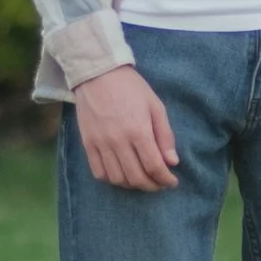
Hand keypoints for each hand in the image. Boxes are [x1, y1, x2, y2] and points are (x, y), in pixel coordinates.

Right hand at [73, 63, 180, 189]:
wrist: (98, 74)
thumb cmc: (131, 88)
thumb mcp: (155, 106)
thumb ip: (165, 135)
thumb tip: (172, 162)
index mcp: (138, 130)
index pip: (154, 166)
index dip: (165, 179)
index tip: (172, 182)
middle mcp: (118, 141)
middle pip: (136, 177)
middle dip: (151, 186)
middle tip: (159, 184)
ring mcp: (101, 144)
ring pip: (117, 179)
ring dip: (132, 185)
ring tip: (141, 180)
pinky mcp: (88, 144)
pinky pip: (99, 172)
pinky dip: (112, 179)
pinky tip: (121, 174)